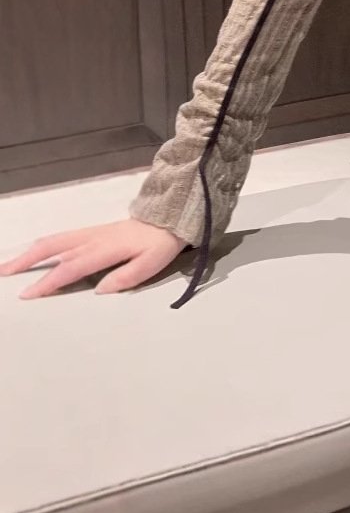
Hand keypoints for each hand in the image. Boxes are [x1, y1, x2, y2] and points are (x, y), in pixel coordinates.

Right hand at [0, 218, 186, 299]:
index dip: (49, 281)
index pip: (72, 267)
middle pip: (54, 248)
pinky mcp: (93, 231)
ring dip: (31, 251)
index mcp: (106, 248)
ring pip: (55, 240)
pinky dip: (44, 245)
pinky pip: (63, 237)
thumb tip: (99, 290)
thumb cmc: (160, 244)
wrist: (169, 219)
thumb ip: (126, 277)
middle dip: (27, 260)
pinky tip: (34, 252)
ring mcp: (91, 232)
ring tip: (10, 264)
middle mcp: (93, 238)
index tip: (28, 294)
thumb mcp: (151, 263)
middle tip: (4, 273)